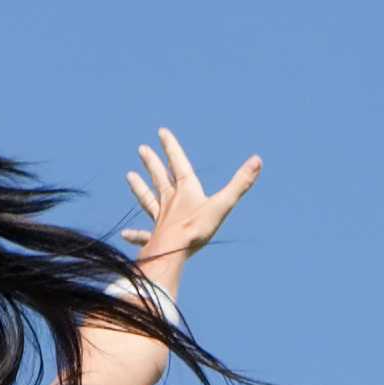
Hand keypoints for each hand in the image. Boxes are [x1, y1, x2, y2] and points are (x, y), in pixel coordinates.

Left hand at [121, 129, 262, 276]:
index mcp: (186, 191)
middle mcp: (170, 202)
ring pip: (148, 200)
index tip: (161, 132)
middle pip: (160, 178)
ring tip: (129, 176)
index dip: (171, 147)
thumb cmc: (196, 229)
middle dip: (152, 163)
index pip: (178, 164)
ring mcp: (161, 219)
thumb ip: (240, 184)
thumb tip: (257, 160)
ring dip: (140, 188)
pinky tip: (125, 235)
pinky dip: (136, 235)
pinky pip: (144, 235)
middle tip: (142, 149)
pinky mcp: (156, 238)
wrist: (172, 252)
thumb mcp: (222, 205)